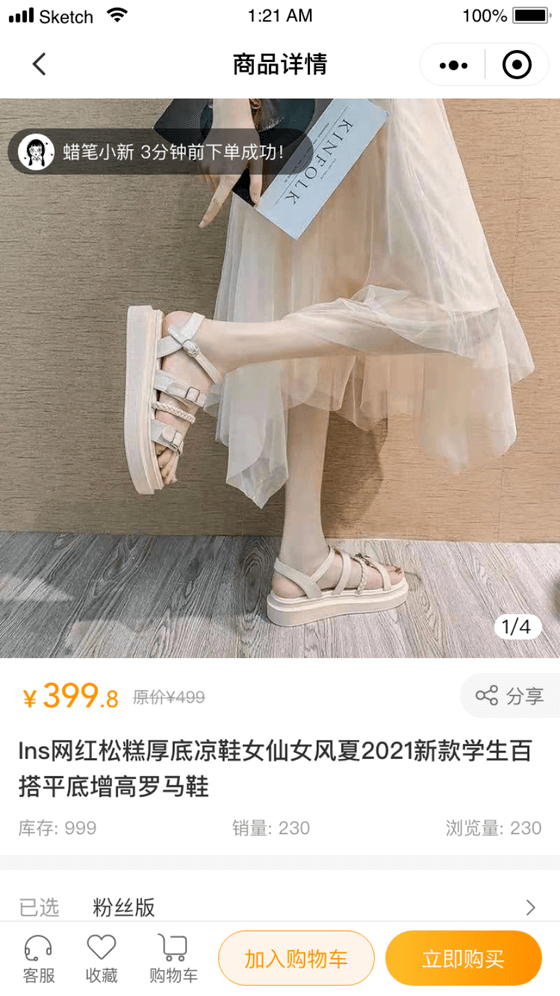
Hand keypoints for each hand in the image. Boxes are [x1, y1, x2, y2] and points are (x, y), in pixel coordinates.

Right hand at [199, 101, 263, 227]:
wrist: (230, 117)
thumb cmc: (246, 138)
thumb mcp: (256, 160)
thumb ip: (255, 183)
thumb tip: (256, 202)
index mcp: (228, 175)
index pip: (217, 201)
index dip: (209, 216)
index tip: (202, 226)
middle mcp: (214, 172)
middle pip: (219, 191)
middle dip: (227, 186)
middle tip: (236, 166)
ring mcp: (205, 165)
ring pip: (213, 183)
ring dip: (220, 178)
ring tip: (229, 158)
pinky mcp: (200, 159)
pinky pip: (207, 174)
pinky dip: (214, 171)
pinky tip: (221, 155)